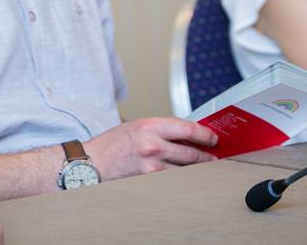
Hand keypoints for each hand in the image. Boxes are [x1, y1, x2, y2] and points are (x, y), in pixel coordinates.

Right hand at [85, 117, 217, 179]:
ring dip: (196, 169)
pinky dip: (181, 177)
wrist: (93, 162)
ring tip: (202, 166)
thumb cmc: (112, 144)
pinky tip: (184, 176)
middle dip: (206, 155)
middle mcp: (153, 145)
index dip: (204, 134)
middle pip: (191, 152)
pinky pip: (173, 180)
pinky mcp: (150, 181)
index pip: (187, 128)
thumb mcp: (136, 126)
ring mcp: (152, 166)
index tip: (211, 137)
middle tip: (213, 155)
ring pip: (185, 169)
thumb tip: (184, 133)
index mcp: (150, 126)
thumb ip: (160, 129)